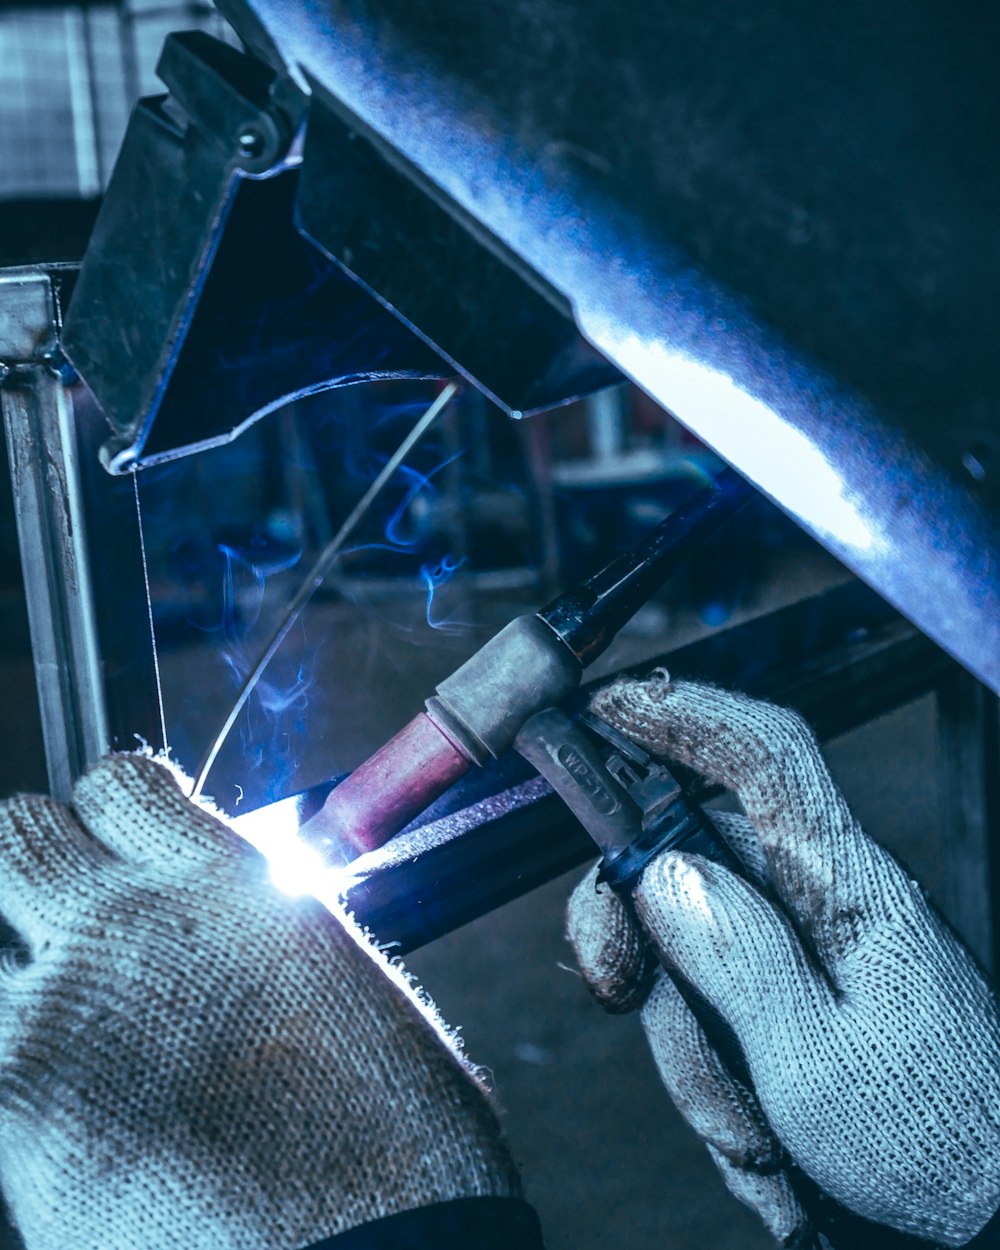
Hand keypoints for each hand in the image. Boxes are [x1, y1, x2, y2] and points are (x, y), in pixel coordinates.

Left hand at [0, 755, 517, 1249]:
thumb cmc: (387, 1144)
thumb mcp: (344, 996)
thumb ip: (261, 939)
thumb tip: (228, 941)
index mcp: (224, 882)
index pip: (118, 782)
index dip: (113, 814)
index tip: (121, 849)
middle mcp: (128, 923)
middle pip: (18, 833)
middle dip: (36, 869)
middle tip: (66, 929)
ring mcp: (56, 1010)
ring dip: (17, 976)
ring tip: (63, 1031)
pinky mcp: (14, 1104)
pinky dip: (7, 1067)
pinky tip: (48, 1107)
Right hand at [567, 675, 999, 1247]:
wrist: (991, 1218)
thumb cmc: (938, 1144)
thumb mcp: (819, 1067)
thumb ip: (736, 958)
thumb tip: (661, 869)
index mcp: (846, 885)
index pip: (767, 757)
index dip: (687, 715)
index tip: (607, 706)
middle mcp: (817, 899)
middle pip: (686, 852)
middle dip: (633, 925)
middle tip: (614, 986)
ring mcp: (797, 950)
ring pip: (681, 946)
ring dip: (690, 1048)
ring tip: (754, 1135)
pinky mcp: (784, 1000)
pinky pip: (704, 1008)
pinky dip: (713, 1077)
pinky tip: (764, 1143)